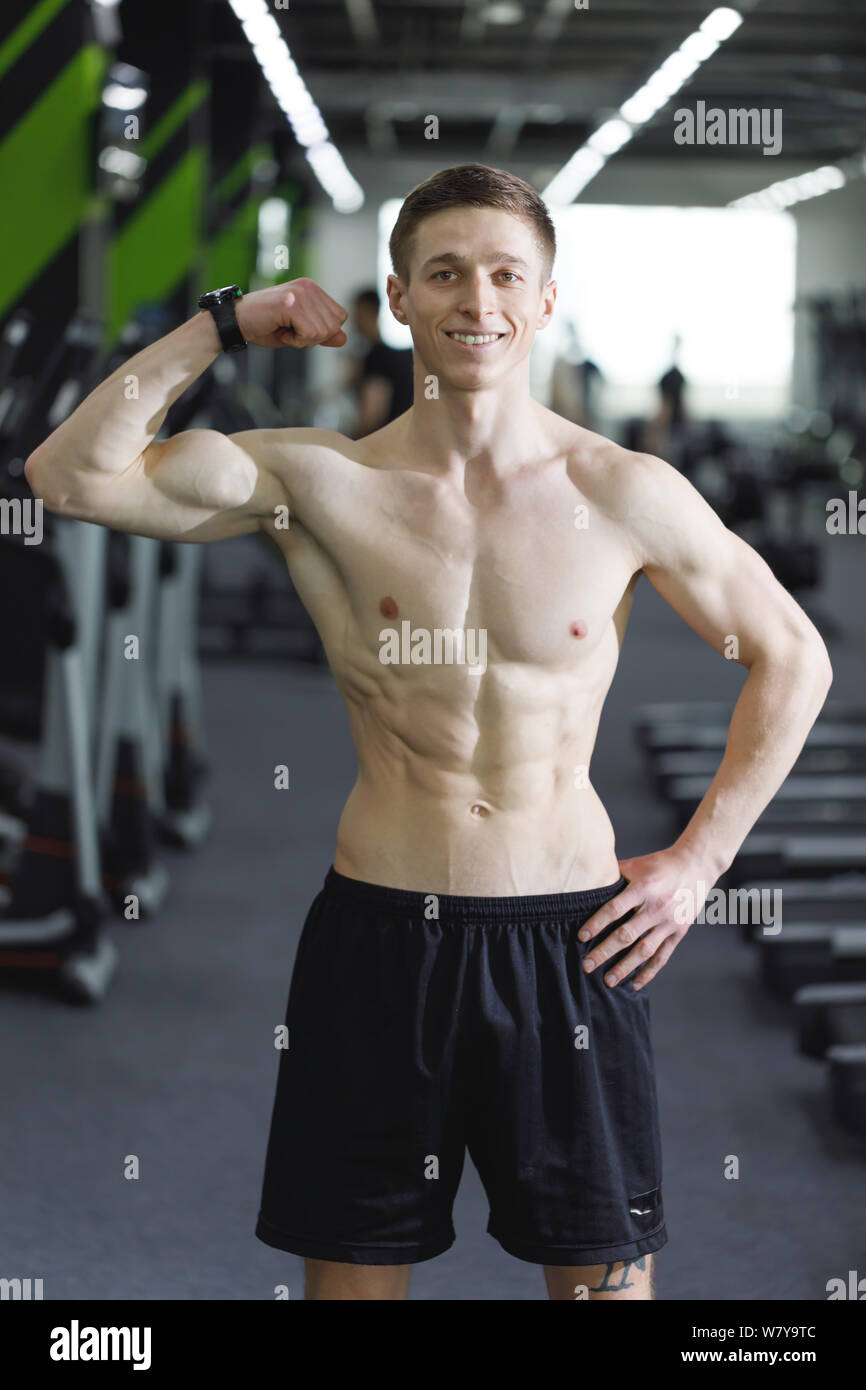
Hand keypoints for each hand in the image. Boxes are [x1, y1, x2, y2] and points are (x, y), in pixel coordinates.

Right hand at [234, 278, 347, 349]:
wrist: (237, 321)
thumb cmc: (266, 325)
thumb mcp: (299, 331)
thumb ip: (322, 333)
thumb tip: (344, 338)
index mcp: (312, 288)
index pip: (340, 316)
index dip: (323, 331)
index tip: (299, 328)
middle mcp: (309, 287)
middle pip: (334, 326)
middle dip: (314, 337)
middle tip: (291, 330)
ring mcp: (300, 293)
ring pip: (323, 331)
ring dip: (303, 339)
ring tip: (285, 329)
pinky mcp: (291, 304)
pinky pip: (309, 334)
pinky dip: (295, 341)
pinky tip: (280, 330)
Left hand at [577, 848, 713, 989]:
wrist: (696, 866)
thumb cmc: (660, 864)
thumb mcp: (636, 864)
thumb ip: (613, 875)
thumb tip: (587, 882)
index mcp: (644, 887)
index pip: (615, 909)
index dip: (597, 924)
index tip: (581, 937)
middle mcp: (657, 907)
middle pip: (627, 934)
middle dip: (605, 952)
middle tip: (587, 965)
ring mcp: (670, 922)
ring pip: (644, 950)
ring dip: (625, 967)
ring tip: (608, 981)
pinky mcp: (679, 932)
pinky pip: (662, 956)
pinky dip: (649, 972)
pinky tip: (635, 984)